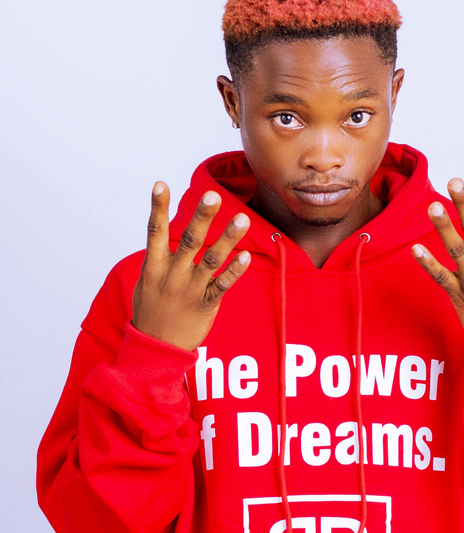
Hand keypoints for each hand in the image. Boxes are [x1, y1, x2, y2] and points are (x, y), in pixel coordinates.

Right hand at [132, 182, 250, 350]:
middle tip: (213, 195)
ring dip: (227, 238)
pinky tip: (247, 256)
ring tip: (242, 218)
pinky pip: (222, 285)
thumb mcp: (148, 281)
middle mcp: (172, 274)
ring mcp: (189, 289)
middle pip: (188, 240)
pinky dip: (235, 270)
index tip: (160, 183)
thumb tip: (165, 231)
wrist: (155, 349)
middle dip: (201, 216)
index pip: (154, 231)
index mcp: (154, 266)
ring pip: (211, 259)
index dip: (157, 207)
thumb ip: (160, 257)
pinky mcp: (205, 304)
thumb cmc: (152, 310)